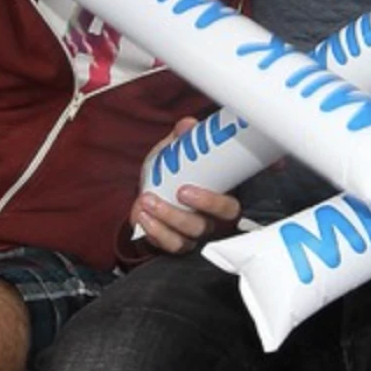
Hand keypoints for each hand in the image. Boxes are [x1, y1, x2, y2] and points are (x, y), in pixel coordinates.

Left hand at [131, 119, 244, 253]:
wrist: (150, 192)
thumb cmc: (171, 173)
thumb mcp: (174, 153)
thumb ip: (181, 139)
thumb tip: (187, 125)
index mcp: (218, 200)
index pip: (228, 209)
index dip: (212, 203)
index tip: (186, 189)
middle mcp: (208, 222)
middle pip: (204, 227)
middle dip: (182, 214)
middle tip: (167, 195)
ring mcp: (190, 236)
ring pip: (184, 239)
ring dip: (163, 221)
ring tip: (145, 202)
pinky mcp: (173, 243)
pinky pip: (168, 245)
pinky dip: (153, 231)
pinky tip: (142, 215)